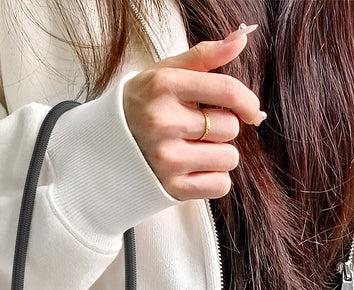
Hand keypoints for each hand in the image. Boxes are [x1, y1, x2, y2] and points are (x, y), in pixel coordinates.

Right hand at [123, 26, 264, 200]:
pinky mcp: (171, 188)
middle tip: (197, 130)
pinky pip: (220, 185)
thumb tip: (241, 38)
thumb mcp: (163, 74)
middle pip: (230, 127)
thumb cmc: (141, 108)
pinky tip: (194, 171)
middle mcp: (163, 123)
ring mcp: (166, 159)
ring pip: (229, 158)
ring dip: (219, 156)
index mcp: (164, 87)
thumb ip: (203, 57)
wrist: (103, 149)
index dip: (247, 101)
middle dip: (222, 129)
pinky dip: (214, 180)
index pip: (226, 91)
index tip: (250, 110)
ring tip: (195, 151)